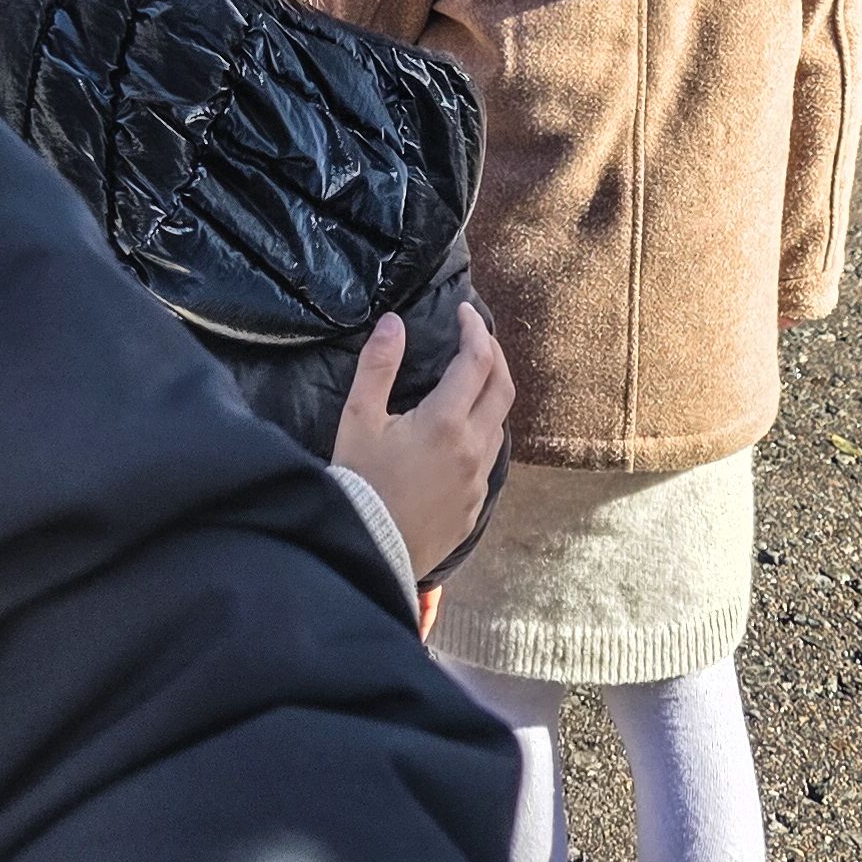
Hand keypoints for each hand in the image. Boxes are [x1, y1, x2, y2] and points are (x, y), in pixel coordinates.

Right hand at [331, 302, 513, 588]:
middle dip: (494, 354)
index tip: (463, 310)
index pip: (477, 360)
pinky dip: (483, 433)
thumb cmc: (359, 480)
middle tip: (476, 336)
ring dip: (492, 395)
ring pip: (500, 426)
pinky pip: (489, 460)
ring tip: (471, 381)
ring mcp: (478, 482)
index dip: (474, 328)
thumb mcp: (358, 419)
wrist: (366, 551)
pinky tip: (462, 434)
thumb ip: (378, 366)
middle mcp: (473, 449)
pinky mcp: (474, 507)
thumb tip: (395, 322)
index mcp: (446, 421)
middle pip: (503, 389)